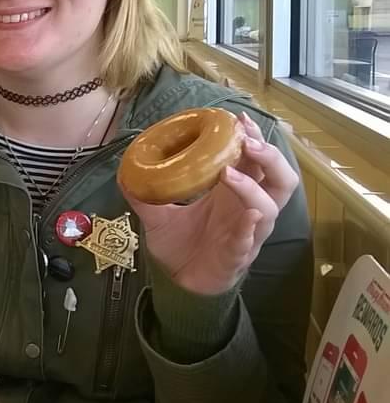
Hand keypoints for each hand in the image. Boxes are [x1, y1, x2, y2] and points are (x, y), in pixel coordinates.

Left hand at [122, 112, 299, 295]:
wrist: (178, 283)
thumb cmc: (180, 245)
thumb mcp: (157, 214)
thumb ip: (144, 193)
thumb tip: (125, 171)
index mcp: (233, 193)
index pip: (255, 160)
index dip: (254, 138)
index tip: (238, 119)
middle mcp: (247, 209)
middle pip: (279, 178)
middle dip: (269, 156)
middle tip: (246, 140)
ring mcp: (247, 233)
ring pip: (270, 207)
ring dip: (253, 187)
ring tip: (230, 173)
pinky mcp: (238, 256)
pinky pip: (250, 240)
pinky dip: (250, 226)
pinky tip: (249, 215)